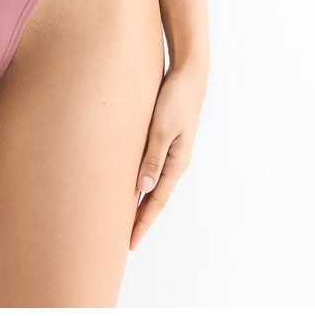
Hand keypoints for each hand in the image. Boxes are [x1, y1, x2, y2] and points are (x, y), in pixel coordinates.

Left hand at [130, 60, 207, 250]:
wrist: (189, 73)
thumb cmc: (175, 98)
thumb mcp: (162, 128)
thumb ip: (153, 156)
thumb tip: (143, 187)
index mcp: (176, 162)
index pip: (156, 200)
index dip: (143, 221)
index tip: (130, 242)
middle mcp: (175, 160)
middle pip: (155, 196)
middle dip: (141, 217)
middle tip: (125, 239)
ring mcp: (171, 149)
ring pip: (153, 182)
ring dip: (140, 199)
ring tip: (124, 216)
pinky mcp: (165, 136)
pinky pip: (151, 166)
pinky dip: (141, 179)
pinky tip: (131, 181)